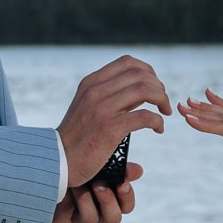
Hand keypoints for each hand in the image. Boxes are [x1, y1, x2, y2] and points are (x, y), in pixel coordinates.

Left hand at [53, 162, 142, 222]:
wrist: (40, 167)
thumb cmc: (70, 161)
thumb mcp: (96, 161)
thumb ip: (117, 166)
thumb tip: (138, 171)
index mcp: (106, 192)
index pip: (126, 203)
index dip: (128, 195)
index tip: (123, 181)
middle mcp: (97, 207)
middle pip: (118, 216)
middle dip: (116, 200)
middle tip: (104, 184)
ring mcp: (85, 214)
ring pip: (110, 219)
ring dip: (101, 200)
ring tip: (88, 184)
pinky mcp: (72, 220)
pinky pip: (88, 219)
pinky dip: (84, 203)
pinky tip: (75, 189)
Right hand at [57, 55, 168, 182]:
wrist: (57, 160)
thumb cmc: (77, 136)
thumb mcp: (88, 106)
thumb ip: (110, 94)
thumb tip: (141, 88)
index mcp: (91, 82)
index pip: (128, 62)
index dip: (148, 71)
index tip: (155, 86)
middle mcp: (95, 91)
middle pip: (140, 74)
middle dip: (159, 86)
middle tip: (163, 102)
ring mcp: (101, 109)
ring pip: (145, 90)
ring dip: (162, 100)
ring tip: (164, 113)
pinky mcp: (109, 129)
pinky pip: (144, 116)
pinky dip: (157, 121)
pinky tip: (158, 129)